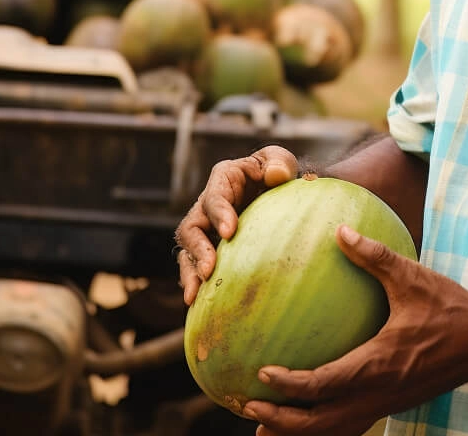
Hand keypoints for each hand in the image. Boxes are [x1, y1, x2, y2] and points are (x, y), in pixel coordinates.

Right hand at [175, 145, 297, 304]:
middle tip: (208, 270)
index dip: (219, 214)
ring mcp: (206, 231)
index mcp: (223, 180)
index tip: (229, 233)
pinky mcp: (210, 250)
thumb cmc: (277, 174)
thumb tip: (278, 176)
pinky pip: (196, 268)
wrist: (277, 196)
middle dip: (197, 250)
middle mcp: (207, 206)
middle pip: (191, 228)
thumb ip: (279, 163)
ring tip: (195, 295)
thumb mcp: (279, 162)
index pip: (214, 197)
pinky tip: (200, 305)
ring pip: (188, 252)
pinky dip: (196, 285)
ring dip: (190, 272)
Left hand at [242, 225, 467, 435]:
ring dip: (300, 432)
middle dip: (283, 422)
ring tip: (263, 429)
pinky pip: (354, 424)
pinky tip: (305, 424)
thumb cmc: (450, 306)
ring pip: (337, 430)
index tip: (261, 374)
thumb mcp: (411, 276)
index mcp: (380, 363)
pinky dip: (326, 428)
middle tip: (248, 409)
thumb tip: (339, 228)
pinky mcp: (394, 404)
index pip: (326, 384)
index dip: (291, 384)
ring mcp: (389, 403)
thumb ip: (373, 254)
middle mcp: (381, 392)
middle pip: (324, 422)